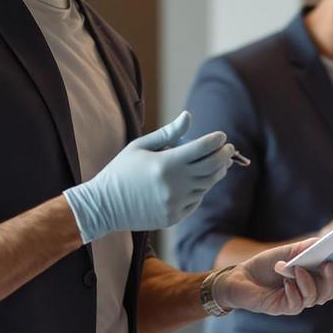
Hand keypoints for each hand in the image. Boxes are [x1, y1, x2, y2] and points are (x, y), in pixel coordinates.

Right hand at [65, 112, 232, 237]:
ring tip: (217, 163)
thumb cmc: (121, 171)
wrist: (104, 206)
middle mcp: (174, 184)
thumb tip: (188, 116)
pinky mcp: (174, 217)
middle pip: (212, 167)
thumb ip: (168, 133)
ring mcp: (175, 203)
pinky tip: (198, 181)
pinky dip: (200, 189)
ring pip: (207, 185)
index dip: (216, 141)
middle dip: (224, 155)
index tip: (221, 136)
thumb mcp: (140, 146)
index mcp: (165, 163)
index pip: (202, 149)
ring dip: (215, 172)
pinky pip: (196, 201)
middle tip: (228, 149)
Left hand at [215, 238, 332, 315]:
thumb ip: (306, 248)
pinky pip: (297, 304)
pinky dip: (294, 290)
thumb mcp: (288, 252)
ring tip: (294, 268)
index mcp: (313, 279)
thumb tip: (322, 242)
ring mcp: (296, 301)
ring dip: (306, 281)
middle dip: (332, 279)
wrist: (241, 277)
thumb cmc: (265, 265)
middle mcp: (308, 292)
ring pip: (314, 298)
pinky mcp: (283, 308)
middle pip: (329, 292)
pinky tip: (285, 282)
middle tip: (328, 265)